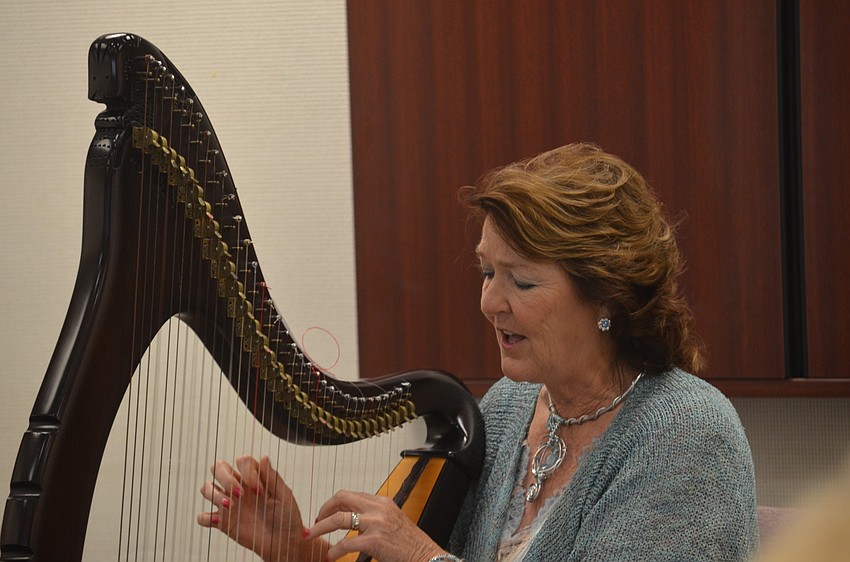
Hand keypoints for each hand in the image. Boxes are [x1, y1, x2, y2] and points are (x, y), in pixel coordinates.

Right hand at [197, 456, 328, 561]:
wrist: (284, 542)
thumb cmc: (286, 516)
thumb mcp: (284, 495)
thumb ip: (272, 477)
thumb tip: (263, 457)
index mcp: (253, 478)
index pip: (242, 461)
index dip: (249, 472)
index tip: (259, 490)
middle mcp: (238, 486)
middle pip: (218, 467)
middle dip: (226, 477)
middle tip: (240, 493)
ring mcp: (229, 503)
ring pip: (206, 488)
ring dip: (213, 493)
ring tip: (230, 505)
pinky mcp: (223, 522)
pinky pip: (203, 517)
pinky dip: (205, 518)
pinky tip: (218, 521)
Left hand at [306, 490, 443, 561]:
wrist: (425, 555)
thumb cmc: (409, 543)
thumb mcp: (391, 520)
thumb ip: (373, 516)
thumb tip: (352, 519)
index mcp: (381, 501)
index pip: (350, 495)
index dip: (333, 504)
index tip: (324, 514)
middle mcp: (378, 508)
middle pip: (341, 498)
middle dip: (323, 510)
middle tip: (315, 522)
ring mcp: (376, 523)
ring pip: (339, 519)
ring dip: (321, 528)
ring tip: (311, 535)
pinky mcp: (374, 540)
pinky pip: (345, 543)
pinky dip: (334, 551)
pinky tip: (331, 556)